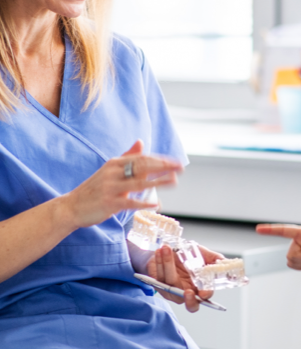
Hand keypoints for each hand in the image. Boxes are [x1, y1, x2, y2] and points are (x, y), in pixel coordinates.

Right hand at [62, 140, 183, 228]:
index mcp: (115, 163)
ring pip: (138, 184)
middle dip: (163, 166)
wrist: (71, 207)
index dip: (160, 159)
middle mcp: (113, 173)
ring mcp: (110, 188)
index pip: (142, 158)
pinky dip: (143, 203)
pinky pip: (129, 203)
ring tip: (174, 181)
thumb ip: (127, 156)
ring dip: (158, 182)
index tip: (176, 162)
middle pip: (142, 167)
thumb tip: (141, 142)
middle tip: (180, 167)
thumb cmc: (94, 189)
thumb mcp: (109, 169)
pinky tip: (157, 204)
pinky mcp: (109, 203)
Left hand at [146, 244, 222, 312]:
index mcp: (199, 287)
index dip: (205, 296)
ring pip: (170, 283)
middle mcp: (186, 291)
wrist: (169, 250)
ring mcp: (172, 290)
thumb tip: (226, 263)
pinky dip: (159, 262)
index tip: (204, 292)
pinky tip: (160, 252)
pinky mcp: (158, 284)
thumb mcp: (205, 254)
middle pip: (189, 304)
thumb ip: (216, 260)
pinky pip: (158, 276)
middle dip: (189, 300)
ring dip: (168, 264)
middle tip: (189, 292)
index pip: (204, 297)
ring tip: (167, 249)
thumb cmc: (187, 255)